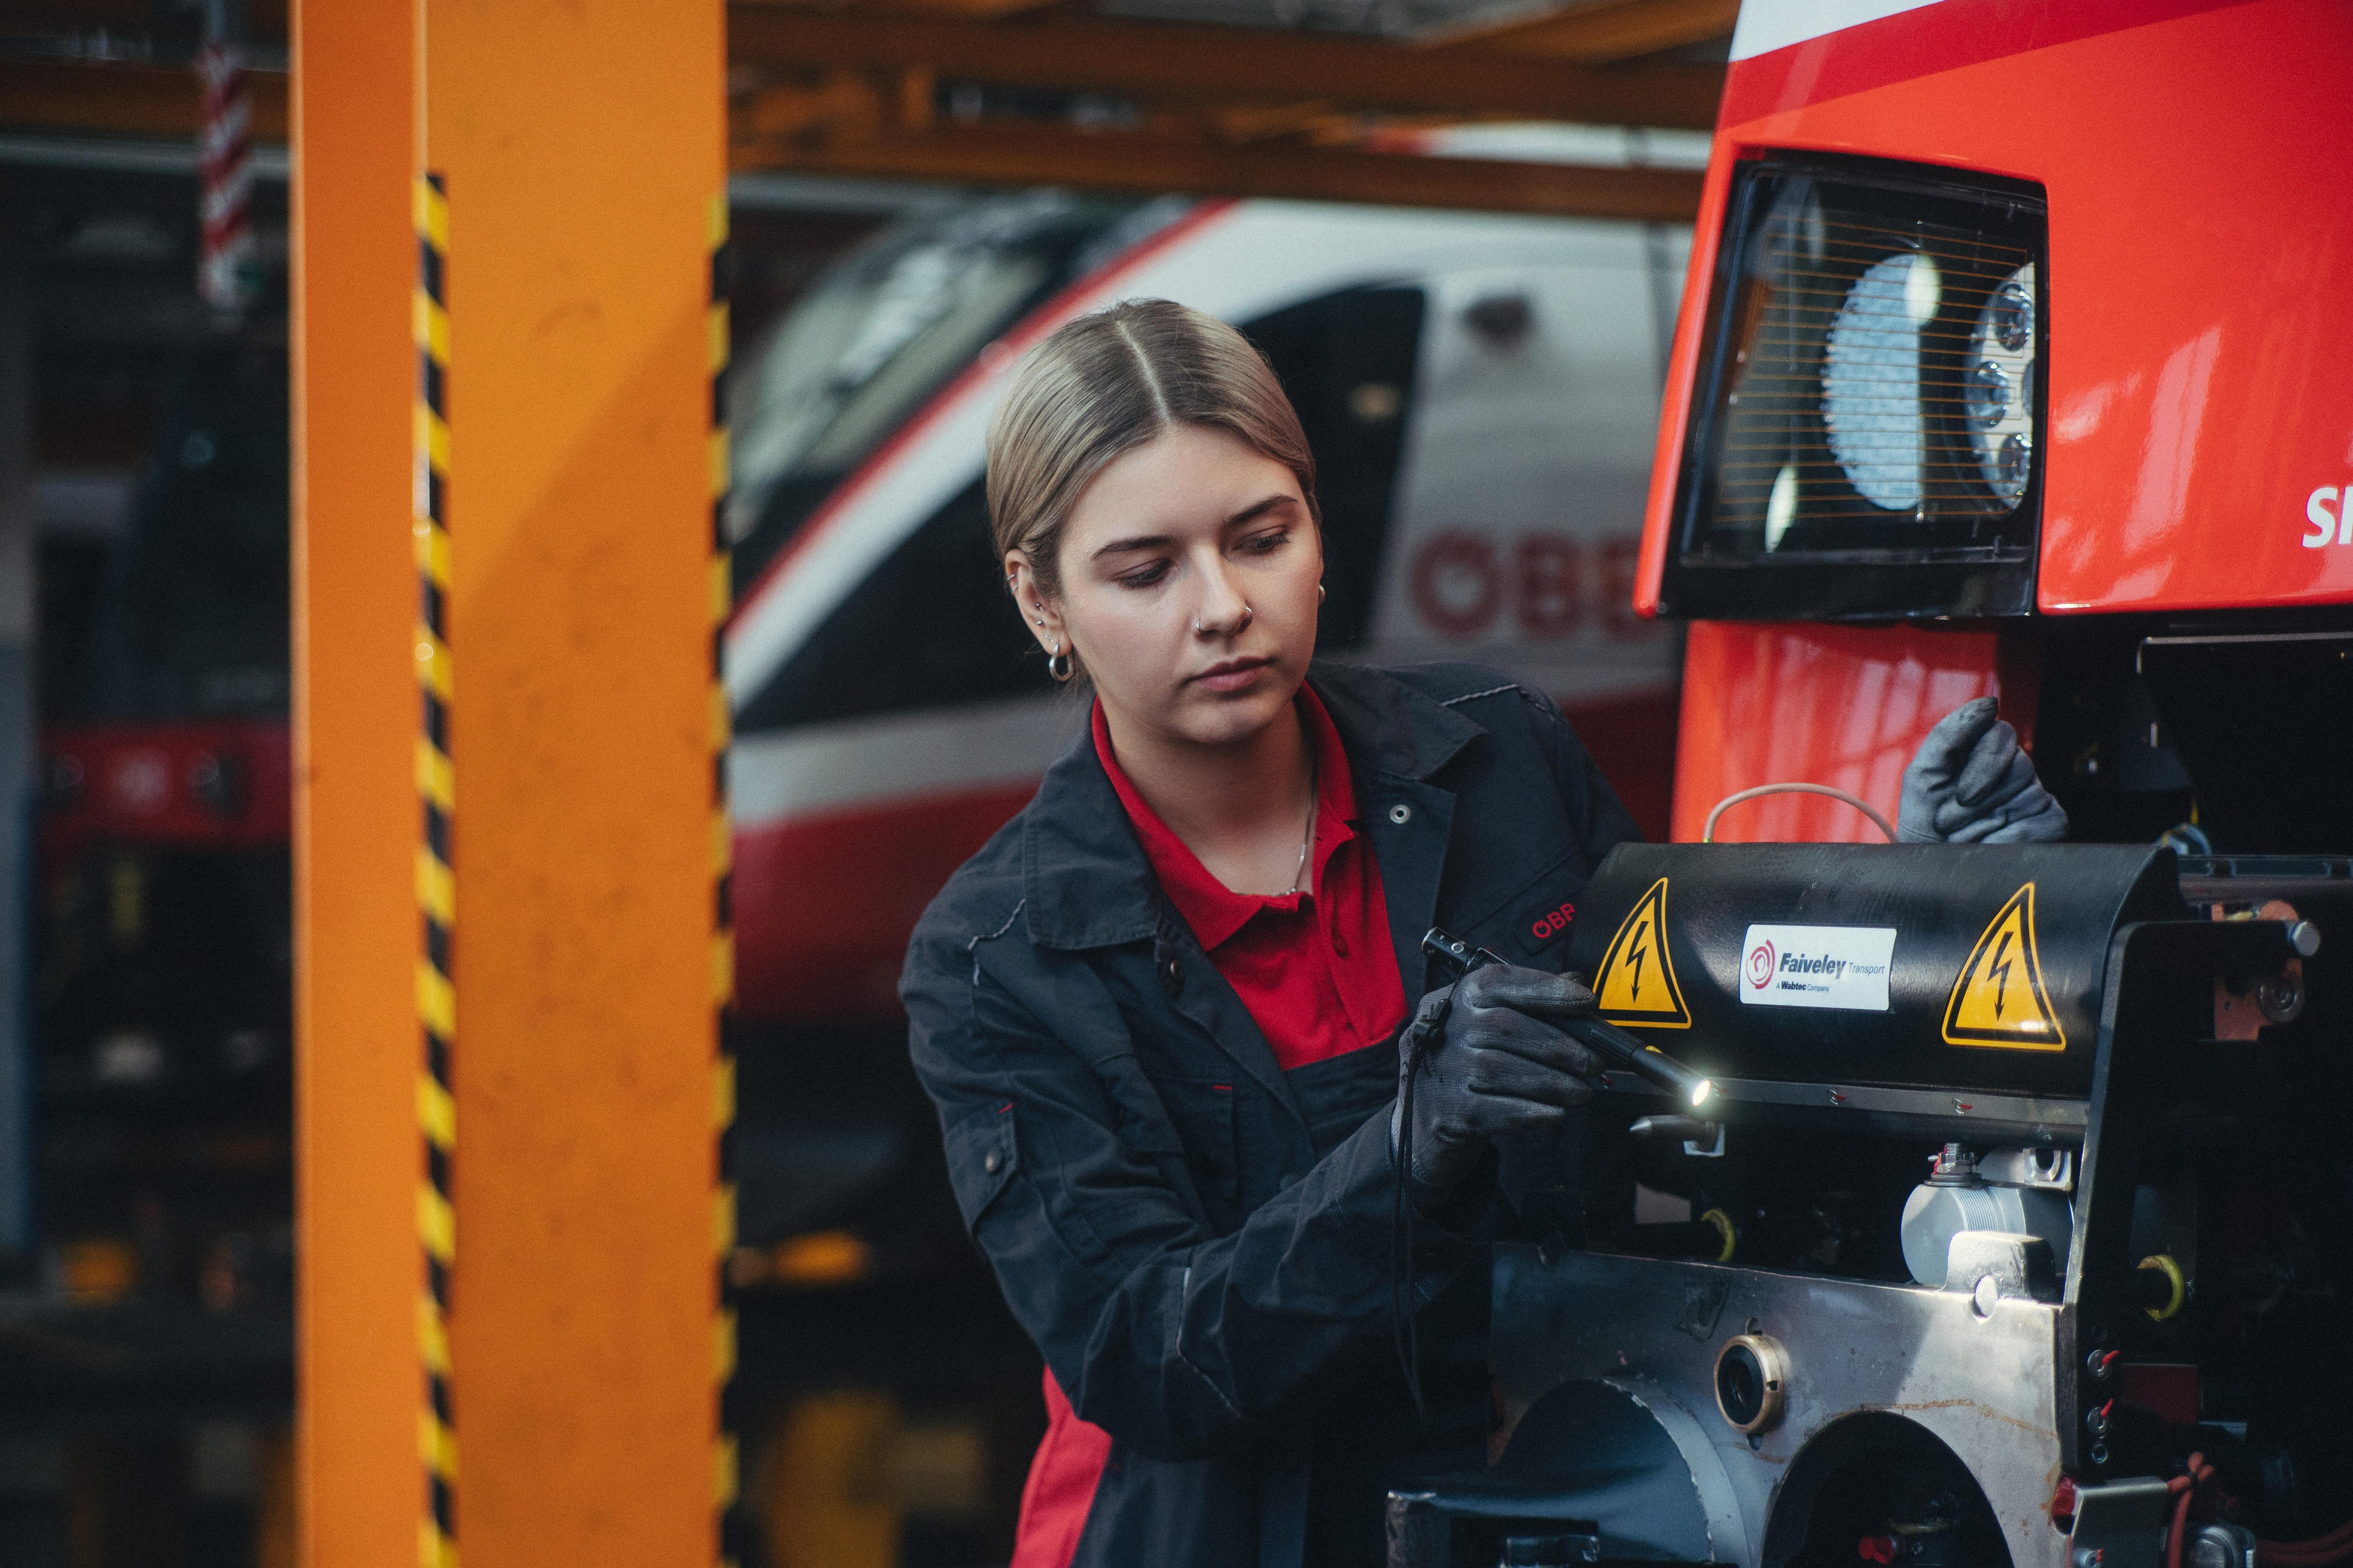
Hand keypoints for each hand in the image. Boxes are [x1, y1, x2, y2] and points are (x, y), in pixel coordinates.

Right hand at [1396, 965, 1600, 1193]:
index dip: (1546, 988)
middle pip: (1507, 1027)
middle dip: (1561, 1046)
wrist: (1427, 1114)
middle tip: (1595, 1063)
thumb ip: (1529, 1000)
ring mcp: (1444, 1070)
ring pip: (1503, 1069)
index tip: (1587, 1001)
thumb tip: (1576, 984)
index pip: (1500, 981)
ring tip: (1582, 1091)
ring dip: (1554, 1082)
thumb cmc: (1470, 1059)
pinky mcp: (1450, 1111)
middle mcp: (1445, 1028)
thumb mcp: (1488, 1021)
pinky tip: (1556, 1113)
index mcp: (1458, 997)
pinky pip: (1497, 1110)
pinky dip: (1534, 1112)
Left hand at [1898, 697, 2066, 844]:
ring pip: (2026, 791)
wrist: (1934, 874)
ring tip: (1961, 836)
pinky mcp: (2051, 824)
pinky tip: (1986, 847)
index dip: (1979, 763)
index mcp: (1984, 752)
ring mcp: (2035, 795)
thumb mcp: (1923, 777)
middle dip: (1974, 795)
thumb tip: (1989, 703)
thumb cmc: (1926, 824)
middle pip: (2015, 762)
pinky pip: (2041, 823)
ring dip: (1983, 820)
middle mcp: (2014, 769)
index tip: (1958, 792)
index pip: (1999, 733)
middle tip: (1948, 821)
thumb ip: (1948, 735)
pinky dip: (2006, 839)